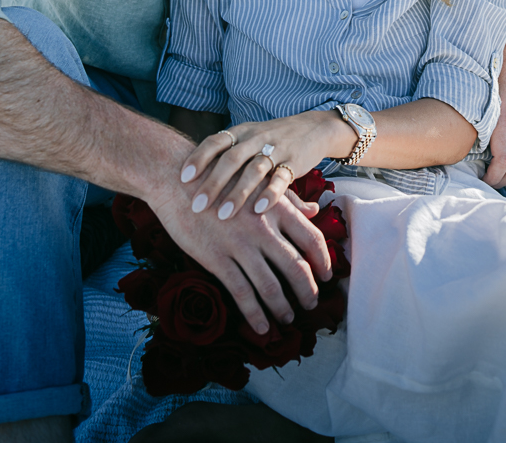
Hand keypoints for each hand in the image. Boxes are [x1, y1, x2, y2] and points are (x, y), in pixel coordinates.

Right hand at [149, 183, 331, 335]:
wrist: (178, 178)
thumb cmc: (220, 178)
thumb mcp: (258, 183)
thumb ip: (289, 200)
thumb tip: (315, 212)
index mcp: (276, 207)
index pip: (312, 238)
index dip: (324, 260)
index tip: (327, 275)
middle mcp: (263, 227)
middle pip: (297, 267)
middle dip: (309, 291)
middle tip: (312, 303)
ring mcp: (240, 245)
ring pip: (271, 286)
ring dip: (283, 307)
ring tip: (287, 318)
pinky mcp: (217, 258)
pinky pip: (242, 293)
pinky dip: (255, 314)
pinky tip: (261, 326)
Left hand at [180, 111, 350, 219]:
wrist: (313, 128)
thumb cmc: (270, 140)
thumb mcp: (247, 138)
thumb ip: (225, 154)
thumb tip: (191, 176)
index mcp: (241, 131)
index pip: (215, 141)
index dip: (198, 158)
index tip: (183, 178)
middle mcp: (256, 138)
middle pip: (231, 159)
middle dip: (213, 183)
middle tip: (197, 206)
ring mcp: (276, 149)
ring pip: (254, 170)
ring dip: (238, 193)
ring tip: (223, 215)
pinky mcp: (294, 162)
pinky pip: (281, 178)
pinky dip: (270, 194)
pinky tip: (259, 209)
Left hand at [483, 34, 505, 187]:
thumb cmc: (492, 77)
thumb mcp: (480, 100)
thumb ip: (478, 124)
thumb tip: (464, 145)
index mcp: (504, 123)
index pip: (503, 164)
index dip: (493, 178)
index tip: (483, 179)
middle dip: (502, 181)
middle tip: (489, 181)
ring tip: (496, 169)